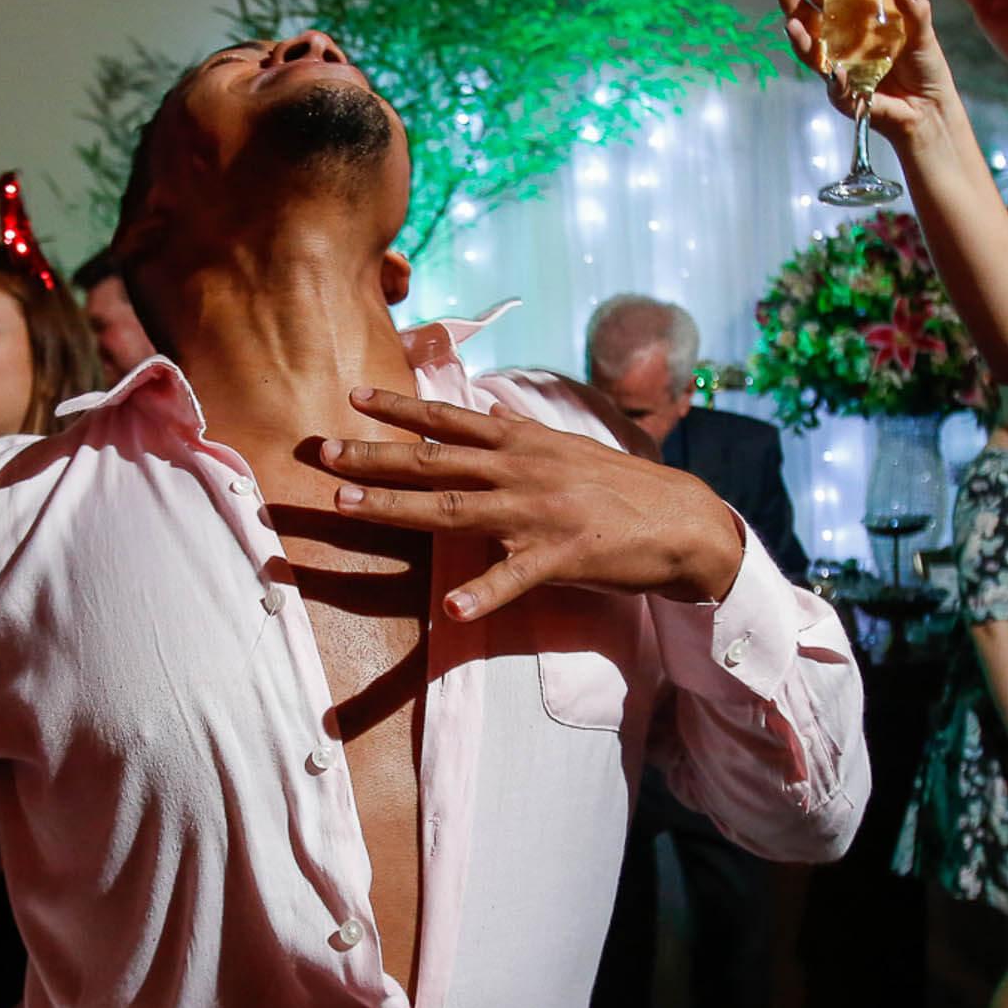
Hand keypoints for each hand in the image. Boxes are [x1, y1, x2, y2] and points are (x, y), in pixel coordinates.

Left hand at [322, 389, 743, 619]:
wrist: (683, 521)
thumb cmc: (621, 487)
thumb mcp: (569, 448)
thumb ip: (522, 436)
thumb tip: (489, 415)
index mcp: (523, 444)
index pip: (449, 420)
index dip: (400, 407)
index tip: (353, 397)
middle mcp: (522, 470)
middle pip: (435, 461)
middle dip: (375, 457)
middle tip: (324, 451)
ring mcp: (538, 513)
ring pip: (454, 508)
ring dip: (398, 507)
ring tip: (349, 507)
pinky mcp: (562, 556)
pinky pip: (514, 578)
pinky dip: (482, 594)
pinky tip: (451, 610)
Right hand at [775, 0, 968, 154]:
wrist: (930, 108)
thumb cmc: (923, 68)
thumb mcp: (923, 34)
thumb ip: (916, 11)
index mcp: (857, 23)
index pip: (831, 1)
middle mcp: (842, 44)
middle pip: (810, 23)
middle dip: (794, 7)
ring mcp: (840, 70)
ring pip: (812, 54)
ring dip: (800, 40)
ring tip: (792, 27)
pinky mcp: (846, 97)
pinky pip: (835, 88)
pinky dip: (835, 80)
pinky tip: (836, 72)